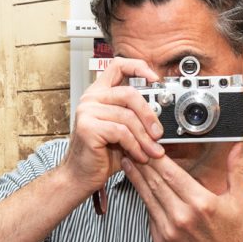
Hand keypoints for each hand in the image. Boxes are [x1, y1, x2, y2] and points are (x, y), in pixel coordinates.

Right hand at [59, 57, 164, 193]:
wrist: (81, 176)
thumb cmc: (101, 154)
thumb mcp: (122, 130)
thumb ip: (134, 116)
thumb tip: (161, 114)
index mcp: (99, 93)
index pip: (117, 65)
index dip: (138, 67)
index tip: (155, 79)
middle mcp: (91, 98)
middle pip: (129, 93)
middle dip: (149, 115)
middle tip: (159, 134)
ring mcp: (87, 111)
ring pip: (128, 117)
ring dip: (145, 138)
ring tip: (152, 151)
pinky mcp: (88, 127)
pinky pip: (121, 132)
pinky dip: (135, 146)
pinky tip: (139, 156)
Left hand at [122, 141, 242, 241]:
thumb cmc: (233, 236)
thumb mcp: (239, 200)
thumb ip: (236, 170)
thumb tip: (239, 147)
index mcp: (201, 204)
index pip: (171, 174)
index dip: (156, 158)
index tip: (148, 146)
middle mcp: (182, 217)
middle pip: (155, 183)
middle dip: (141, 164)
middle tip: (131, 149)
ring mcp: (169, 231)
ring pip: (147, 198)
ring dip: (136, 179)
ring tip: (129, 164)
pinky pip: (150, 215)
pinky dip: (145, 200)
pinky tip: (140, 189)